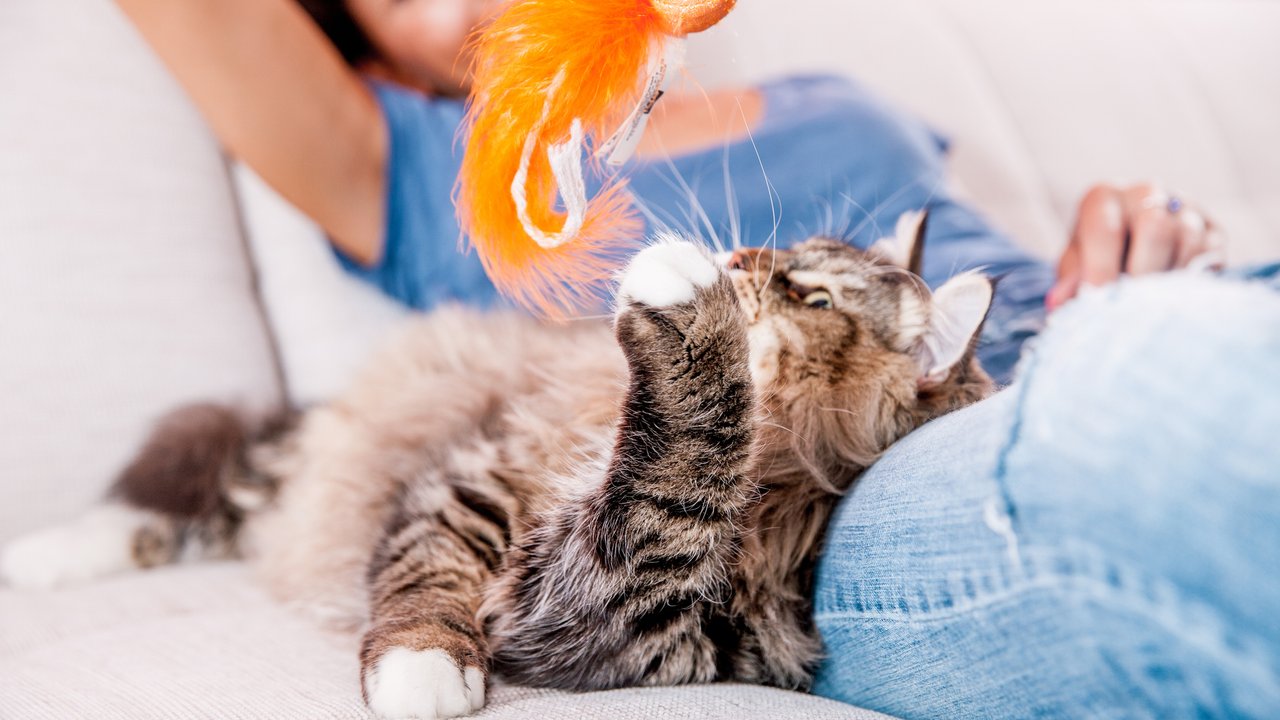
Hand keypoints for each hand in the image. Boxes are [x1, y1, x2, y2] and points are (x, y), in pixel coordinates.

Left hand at [1046, 183, 1225, 310]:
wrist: (1135, 248)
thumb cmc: (1096, 258)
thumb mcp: (1076, 265)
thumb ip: (1071, 280)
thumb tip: (1059, 302)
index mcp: (1103, 197)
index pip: (1105, 228)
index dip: (1101, 267)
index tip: (1099, 299)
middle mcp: (1146, 192)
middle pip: (1155, 226)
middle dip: (1141, 272)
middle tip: (1130, 305)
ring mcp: (1184, 207)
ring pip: (1187, 239)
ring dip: (1168, 278)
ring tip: (1150, 303)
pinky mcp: (1213, 230)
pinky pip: (1209, 254)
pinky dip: (1190, 279)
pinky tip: (1172, 295)